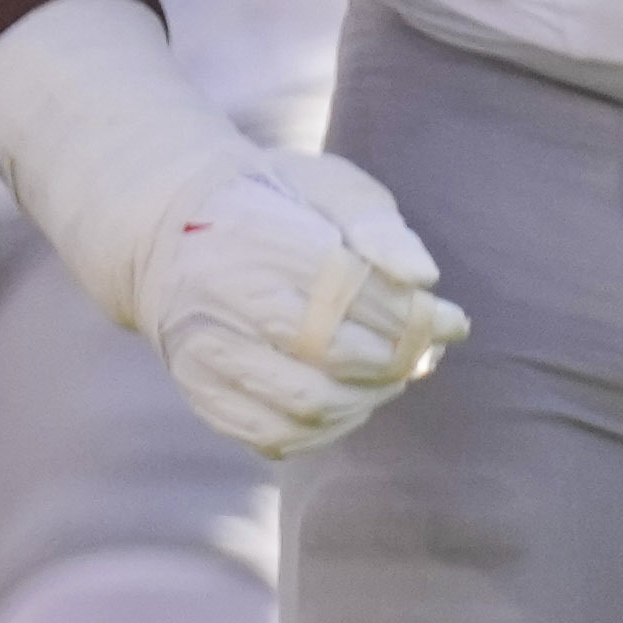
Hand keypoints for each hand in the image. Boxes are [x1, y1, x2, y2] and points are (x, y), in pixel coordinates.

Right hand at [0, 0, 467, 459]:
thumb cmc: (272, 205)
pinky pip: (275, 437)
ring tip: (387, 375)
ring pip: (307, 405)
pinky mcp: (199, 393)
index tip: (452, 320)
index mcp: (256, 238)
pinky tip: (348, 401)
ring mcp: (204, 353)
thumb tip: (424, 278)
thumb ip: (377, 225)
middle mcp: (221, 300)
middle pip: (334, 353)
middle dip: (396, 358)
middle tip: (422, 350)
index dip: (414, 315)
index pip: (352, 293)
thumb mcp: (326, 185)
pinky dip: (328, 430)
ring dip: (368, 398)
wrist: (169, 233)